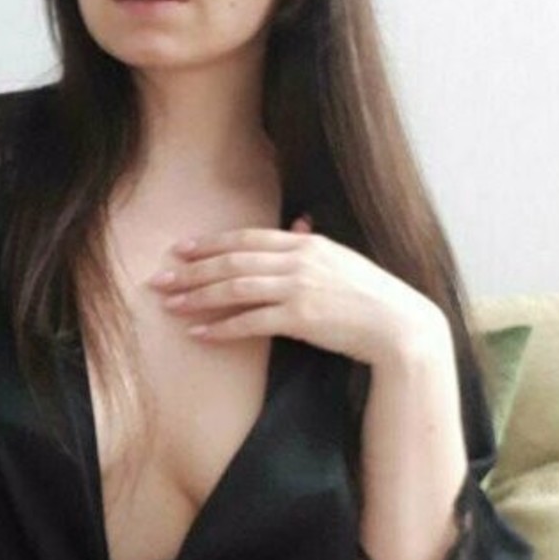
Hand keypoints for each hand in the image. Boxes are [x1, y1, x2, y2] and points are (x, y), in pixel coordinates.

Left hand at [147, 215, 446, 367]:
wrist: (398, 325)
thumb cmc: (370, 295)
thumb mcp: (341, 260)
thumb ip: (312, 245)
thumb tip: (297, 226)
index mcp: (306, 244)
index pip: (246, 239)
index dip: (210, 244)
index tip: (181, 249)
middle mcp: (298, 260)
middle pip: (232, 263)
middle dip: (191, 271)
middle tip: (160, 279)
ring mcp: (299, 289)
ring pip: (234, 290)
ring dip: (198, 298)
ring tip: (171, 306)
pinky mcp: (301, 319)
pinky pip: (250, 322)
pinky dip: (221, 328)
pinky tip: (199, 333)